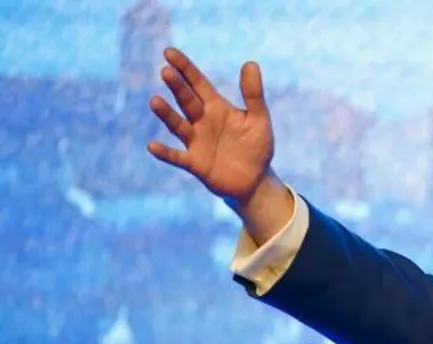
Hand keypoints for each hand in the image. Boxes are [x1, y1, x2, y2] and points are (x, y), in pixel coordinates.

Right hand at [147, 48, 281, 218]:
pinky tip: (152, 146)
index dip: (185, 68)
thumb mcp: (258, 119)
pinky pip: (177, 157)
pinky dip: (165, 153)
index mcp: (215, 107)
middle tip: (166, 71)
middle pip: (186, 101)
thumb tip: (250, 63)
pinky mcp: (195, 163)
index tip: (169, 52)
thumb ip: (253, 94)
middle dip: (177, 87)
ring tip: (155, 100)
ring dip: (167, 114)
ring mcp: (196, 142)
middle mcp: (201, 121)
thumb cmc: (256, 147)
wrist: (255, 180)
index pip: (197, 83)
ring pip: (178, 125)